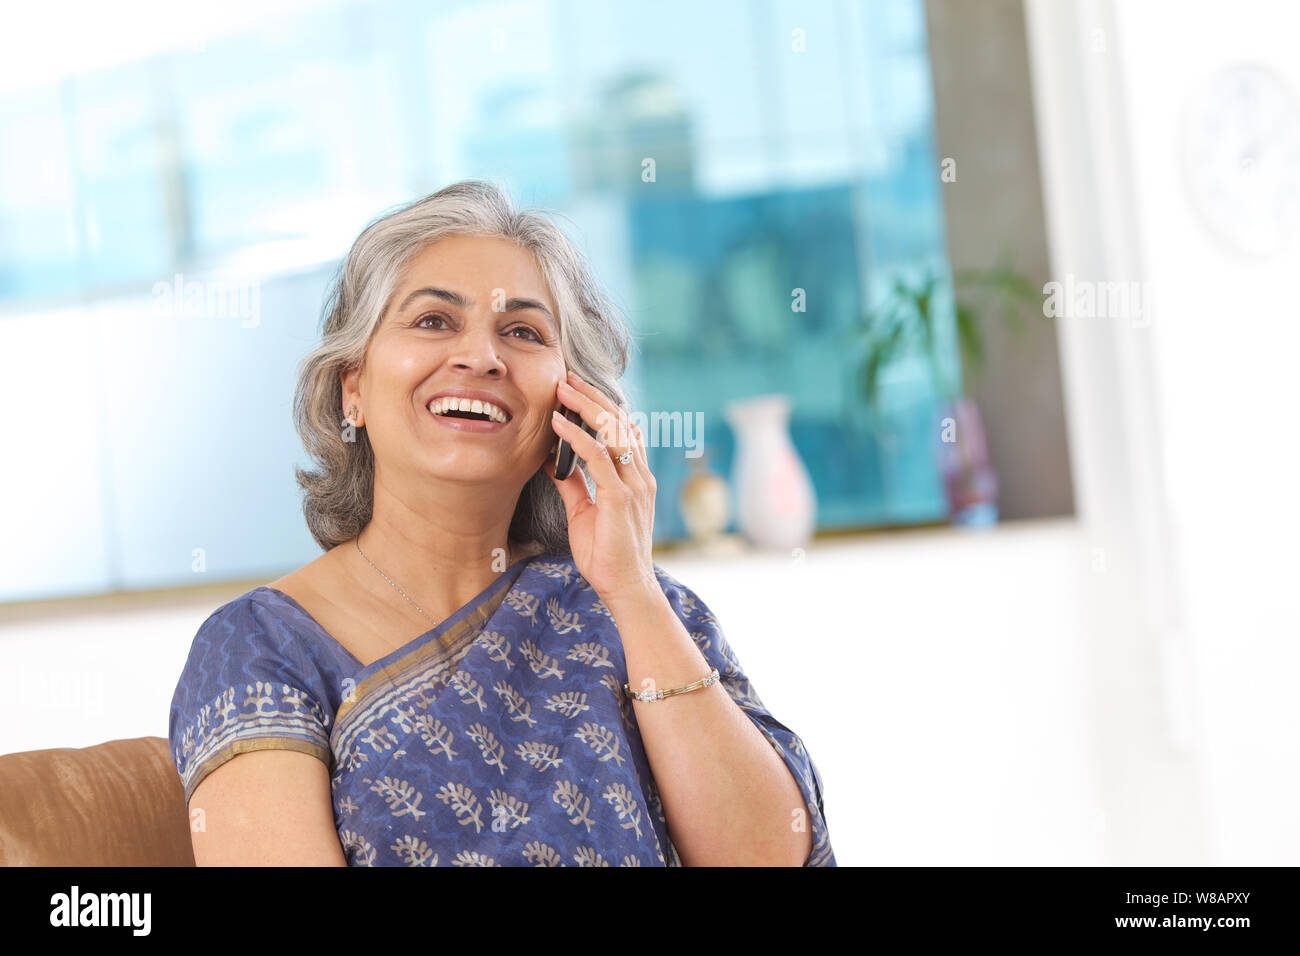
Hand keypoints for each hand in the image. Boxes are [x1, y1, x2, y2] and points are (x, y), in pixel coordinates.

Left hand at [546, 370, 657, 604]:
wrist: (625, 588)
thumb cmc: (607, 555)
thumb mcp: (585, 512)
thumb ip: (574, 485)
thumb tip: (553, 462)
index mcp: (636, 478)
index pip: (623, 430)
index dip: (602, 406)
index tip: (577, 389)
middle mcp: (639, 476)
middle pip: (620, 422)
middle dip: (593, 396)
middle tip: (567, 376)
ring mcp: (633, 486)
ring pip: (613, 432)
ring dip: (586, 406)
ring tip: (562, 388)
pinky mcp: (620, 498)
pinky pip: (598, 458)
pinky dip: (577, 437)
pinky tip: (559, 425)